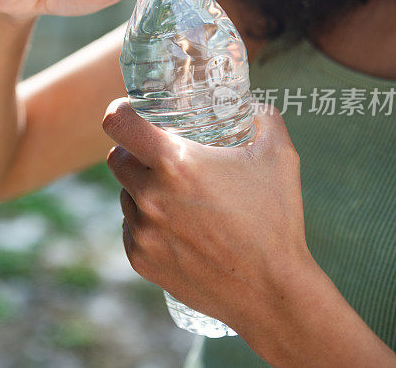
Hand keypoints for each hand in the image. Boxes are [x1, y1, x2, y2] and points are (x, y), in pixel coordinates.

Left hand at [102, 99, 314, 332]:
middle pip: (116, 159)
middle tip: (159, 157)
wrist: (271, 292)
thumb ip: (263, 119)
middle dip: (133, 153)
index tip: (129, 112)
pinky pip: (130, 229)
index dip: (120, 111)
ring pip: (125, 195)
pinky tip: (177, 230)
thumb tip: (252, 103)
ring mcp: (142, 231)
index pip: (118, 123)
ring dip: (141, 191)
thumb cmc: (276, 220)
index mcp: (175, 164)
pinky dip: (146, 224)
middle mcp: (149, 196)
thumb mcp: (278, 156)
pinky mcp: (140, 259)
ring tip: (178, 200)